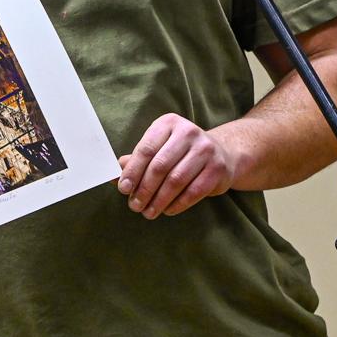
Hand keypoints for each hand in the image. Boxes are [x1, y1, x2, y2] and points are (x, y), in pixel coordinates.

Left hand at [116, 114, 237, 219]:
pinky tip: (167, 210)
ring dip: (159, 200)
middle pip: (160, 166)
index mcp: (168, 124)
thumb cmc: (181, 153)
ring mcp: (205, 149)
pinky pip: (193, 191)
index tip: (123, 188)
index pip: (146, 149)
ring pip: (176, 180)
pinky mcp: (217, 168)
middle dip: (144, 189)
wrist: (222, 154)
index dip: (133, 171)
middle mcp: (188, 132)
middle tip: (134, 205)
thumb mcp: (159, 148)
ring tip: (148, 212)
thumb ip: (137, 160)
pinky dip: (177, 204)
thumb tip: (114, 175)